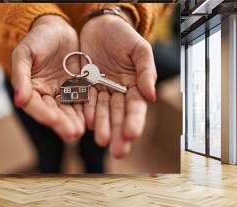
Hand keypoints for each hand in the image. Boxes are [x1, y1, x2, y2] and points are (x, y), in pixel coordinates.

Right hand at [12, 15, 83, 140]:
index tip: (53, 120)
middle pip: (53, 111)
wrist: (57, 28)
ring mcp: (63, 92)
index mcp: (30, 88)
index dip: (43, 113)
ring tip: (81, 130)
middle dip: (62, 123)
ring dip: (74, 121)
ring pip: (68, 109)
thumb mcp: (24, 53)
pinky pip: (82, 100)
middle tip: (72, 133)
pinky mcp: (78, 87)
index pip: (34, 105)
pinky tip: (91, 119)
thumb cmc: (37, 38)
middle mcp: (46, 94)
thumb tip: (19, 100)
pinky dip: (86, 110)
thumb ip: (21, 76)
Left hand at [80, 14, 156, 157]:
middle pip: (119, 115)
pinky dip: (86, 112)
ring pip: (102, 112)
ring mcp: (101, 90)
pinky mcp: (84, 86)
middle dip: (119, 132)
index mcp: (134, 85)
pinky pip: (85, 101)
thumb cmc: (123, 35)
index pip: (136, 107)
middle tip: (118, 151)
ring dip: (102, 127)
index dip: (135, 120)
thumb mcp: (139, 49)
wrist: (99, 25)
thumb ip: (146, 71)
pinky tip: (87, 124)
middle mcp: (118, 92)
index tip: (132, 134)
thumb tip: (151, 96)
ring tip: (102, 141)